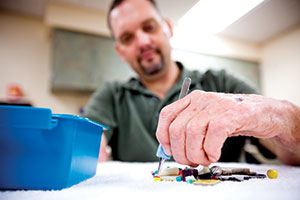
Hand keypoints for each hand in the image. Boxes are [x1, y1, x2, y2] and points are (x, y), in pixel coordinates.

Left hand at [156, 90, 298, 165]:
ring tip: (206, 159)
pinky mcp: (233, 114)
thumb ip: (188, 131)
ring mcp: (217, 105)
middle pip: (177, 128)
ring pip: (192, 132)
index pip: (166, 115)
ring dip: (196, 154)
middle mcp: (202, 100)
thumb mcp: (206, 121)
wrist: (263, 113)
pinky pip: (213, 135)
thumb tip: (170, 150)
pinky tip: (216, 154)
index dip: (163, 136)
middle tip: (192, 161)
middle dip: (181, 152)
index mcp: (192, 99)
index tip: (170, 151)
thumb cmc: (231, 120)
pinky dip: (211, 150)